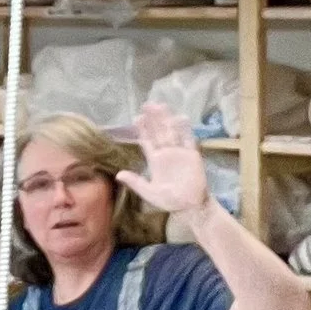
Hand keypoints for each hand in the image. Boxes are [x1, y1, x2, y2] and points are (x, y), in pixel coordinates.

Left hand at [113, 101, 212, 217]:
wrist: (190, 206)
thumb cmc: (169, 201)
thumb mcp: (149, 193)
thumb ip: (136, 182)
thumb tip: (118, 174)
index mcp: (155, 160)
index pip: (147, 141)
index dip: (142, 129)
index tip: (137, 117)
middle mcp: (166, 153)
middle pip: (158, 132)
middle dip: (153, 119)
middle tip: (148, 104)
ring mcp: (179, 152)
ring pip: (171, 132)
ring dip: (166, 119)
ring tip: (162, 106)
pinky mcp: (192, 155)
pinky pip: (188, 139)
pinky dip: (185, 129)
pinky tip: (181, 118)